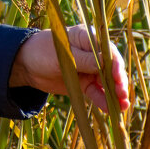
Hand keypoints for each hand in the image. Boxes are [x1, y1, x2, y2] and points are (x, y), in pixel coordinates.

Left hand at [9, 25, 130, 112]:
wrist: (26, 64)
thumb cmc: (43, 51)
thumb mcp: (64, 55)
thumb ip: (85, 60)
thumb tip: (107, 63)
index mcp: (88, 38)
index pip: (107, 50)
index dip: (115, 64)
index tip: (117, 77)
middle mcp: (93, 53)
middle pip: (111, 68)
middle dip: (119, 82)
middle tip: (122, 95)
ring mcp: (90, 69)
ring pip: (107, 82)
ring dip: (115, 94)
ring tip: (122, 107)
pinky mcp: (85, 83)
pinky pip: (97, 92)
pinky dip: (104, 100)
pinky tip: (111, 110)